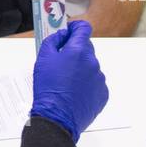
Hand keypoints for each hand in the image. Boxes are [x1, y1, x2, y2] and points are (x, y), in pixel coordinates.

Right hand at [30, 21, 107, 142]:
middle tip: (61, 61)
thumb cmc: (48, 89)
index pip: (84, 28)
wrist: (57, 118)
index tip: (69, 32)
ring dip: (81, 68)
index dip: (75, 28)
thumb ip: (53, 41)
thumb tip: (61, 35)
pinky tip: (74, 92)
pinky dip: (86, 84)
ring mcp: (99, 79)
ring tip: (66, 82)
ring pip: (90, 66)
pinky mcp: (103, 93)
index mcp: (78, 51)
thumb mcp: (43, 59)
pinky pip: (95, 82)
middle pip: (86, 48)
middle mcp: (93, 62)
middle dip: (75, 50)